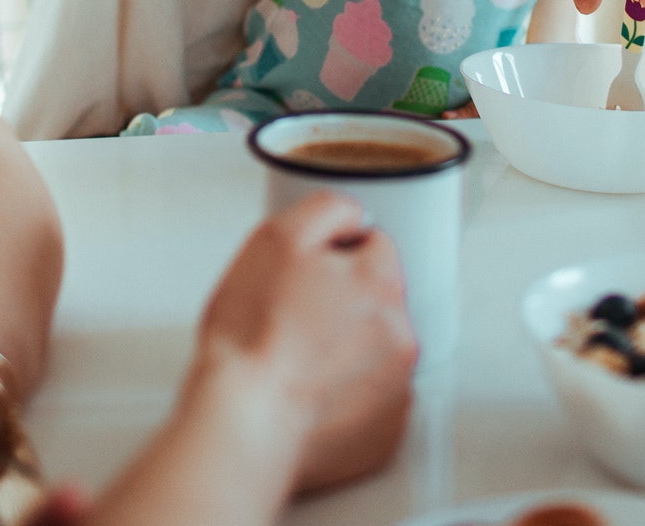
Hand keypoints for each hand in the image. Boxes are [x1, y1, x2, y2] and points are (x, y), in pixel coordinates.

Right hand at [194, 192, 415, 492]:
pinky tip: (308, 396)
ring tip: (296, 364)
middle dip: (341, 304)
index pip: (373, 246)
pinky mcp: (384, 433)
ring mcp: (397, 389)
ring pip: (373, 350)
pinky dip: (346, 397)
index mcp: (381, 283)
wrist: (243, 425)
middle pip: (376, 300)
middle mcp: (401, 335)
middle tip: (292, 322)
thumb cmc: (251, 339)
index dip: (331, 257)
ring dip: (345, 350)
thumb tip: (354, 214)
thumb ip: (327, 210)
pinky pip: (370, 400)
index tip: (302, 278)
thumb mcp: (276, 240)